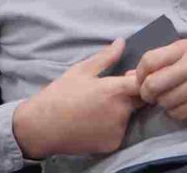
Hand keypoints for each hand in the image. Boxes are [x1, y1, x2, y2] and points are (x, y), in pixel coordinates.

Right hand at [13, 39, 143, 158]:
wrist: (42, 127)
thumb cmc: (60, 94)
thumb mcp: (81, 70)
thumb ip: (106, 57)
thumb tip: (121, 42)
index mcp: (114, 91)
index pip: (144, 83)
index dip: (140, 79)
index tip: (129, 78)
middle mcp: (120, 112)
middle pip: (140, 100)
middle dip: (132, 94)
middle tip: (110, 92)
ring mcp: (117, 130)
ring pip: (129, 116)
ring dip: (122, 110)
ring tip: (99, 107)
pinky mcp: (113, 144)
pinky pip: (120, 131)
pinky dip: (113, 126)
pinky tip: (96, 122)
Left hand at [135, 40, 186, 120]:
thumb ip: (163, 59)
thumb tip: (130, 75)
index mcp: (185, 47)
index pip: (148, 60)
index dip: (139, 74)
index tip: (141, 80)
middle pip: (152, 85)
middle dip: (146, 93)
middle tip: (151, 95)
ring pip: (165, 101)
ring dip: (162, 103)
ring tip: (171, 98)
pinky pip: (180, 113)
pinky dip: (175, 112)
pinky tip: (182, 105)